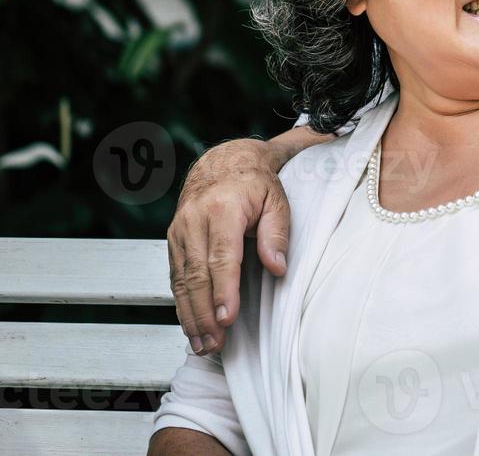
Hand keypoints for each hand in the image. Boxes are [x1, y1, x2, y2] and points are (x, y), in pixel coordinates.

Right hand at [167, 139, 290, 354]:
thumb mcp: (277, 200)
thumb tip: (277, 268)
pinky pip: (176, 277)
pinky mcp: (173, 241)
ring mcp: (179, 231)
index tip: (228, 318)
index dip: (224, 290)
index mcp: (222, 210)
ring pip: (182, 280)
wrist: (223, 162)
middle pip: (197, 275)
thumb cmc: (255, 184)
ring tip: (203, 344)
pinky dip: (182, 304)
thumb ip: (277, 234)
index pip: (221, 257)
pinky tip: (191, 325)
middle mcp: (193, 221)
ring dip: (190, 315)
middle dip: (204, 313)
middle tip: (214, 343)